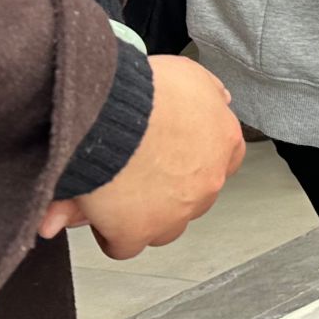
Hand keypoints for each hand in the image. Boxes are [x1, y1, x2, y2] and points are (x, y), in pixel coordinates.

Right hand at [42, 56, 244, 258]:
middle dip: (166, 190)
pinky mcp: (137, 232)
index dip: (193, 160)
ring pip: (164, 226)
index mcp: (224, 141)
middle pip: (191, 197)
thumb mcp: (190, 73)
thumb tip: (222, 100)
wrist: (112, 111)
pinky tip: (94, 212)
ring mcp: (176, 211)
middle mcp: (208, 180)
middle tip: (133, 174)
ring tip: (112, 194)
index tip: (171, 156)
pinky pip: (125, 245)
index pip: (221, 162)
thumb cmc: (146, 88)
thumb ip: (209, 89)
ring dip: (142, 215)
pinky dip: (110, 234)